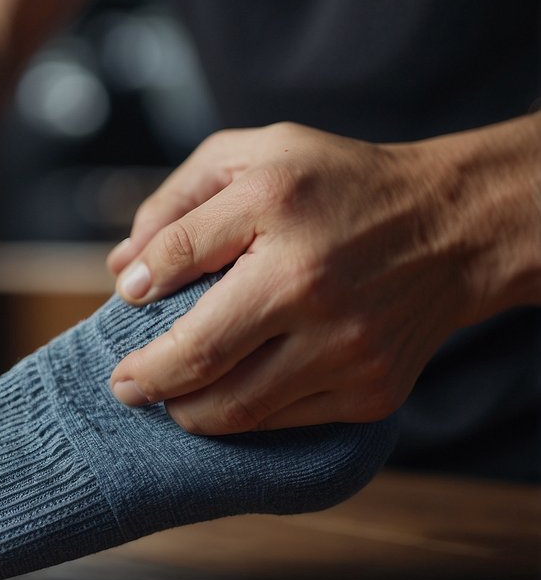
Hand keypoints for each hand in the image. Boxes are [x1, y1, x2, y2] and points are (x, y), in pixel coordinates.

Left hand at [104, 122, 490, 433]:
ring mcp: (346, 347)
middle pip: (198, 356)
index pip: (175, 258)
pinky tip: (232, 396)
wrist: (456, 227)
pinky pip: (283, 422)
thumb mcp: (258, 156)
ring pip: (236, 408)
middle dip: (146, 380)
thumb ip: (179, 202)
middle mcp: (311, 283)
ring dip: (187, 410)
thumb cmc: (337, 188)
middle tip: (124, 385)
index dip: (137, 289)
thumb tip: (124, 272)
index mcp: (276, 209)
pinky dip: (246, 416)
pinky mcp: (370, 391)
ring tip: (170, 398)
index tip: (128, 304)